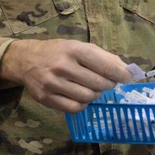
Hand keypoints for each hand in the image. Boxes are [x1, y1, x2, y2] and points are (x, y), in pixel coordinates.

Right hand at [0, 39, 132, 112]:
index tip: (128, 78)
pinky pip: (74, 108)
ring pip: (87, 97)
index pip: (104, 65)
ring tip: (94, 89)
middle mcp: (63, 66)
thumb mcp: (80, 46)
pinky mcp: (46, 98)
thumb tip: (125, 69)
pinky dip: (83, 105)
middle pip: (98, 83)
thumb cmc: (59, 52)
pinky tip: (82, 97)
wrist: (26, 59)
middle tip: (109, 83)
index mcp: (74, 50)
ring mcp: (53, 83)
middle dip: (109, 85)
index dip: (120, 74)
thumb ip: (103, 56)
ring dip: (96, 95)